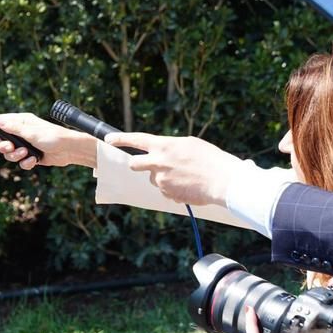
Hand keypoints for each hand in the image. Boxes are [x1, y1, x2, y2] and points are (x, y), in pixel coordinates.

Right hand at [0, 113, 96, 169]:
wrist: (70, 150)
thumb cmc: (54, 136)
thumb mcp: (32, 132)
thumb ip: (14, 128)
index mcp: (21, 122)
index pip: (0, 122)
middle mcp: (22, 132)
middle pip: (2, 141)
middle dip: (5, 147)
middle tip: (10, 148)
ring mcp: (26, 144)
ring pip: (10, 154)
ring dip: (16, 156)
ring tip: (27, 155)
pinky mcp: (31, 156)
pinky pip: (21, 162)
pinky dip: (26, 163)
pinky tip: (34, 161)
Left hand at [103, 133, 241, 206]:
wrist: (223, 181)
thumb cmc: (210, 160)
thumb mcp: (189, 145)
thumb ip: (170, 148)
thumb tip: (160, 153)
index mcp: (164, 145)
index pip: (136, 140)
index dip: (120, 139)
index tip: (109, 140)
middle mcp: (158, 162)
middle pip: (134, 164)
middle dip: (138, 164)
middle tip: (151, 165)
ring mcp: (161, 179)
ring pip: (153, 179)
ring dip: (162, 178)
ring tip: (184, 176)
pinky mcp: (166, 193)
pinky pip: (164, 191)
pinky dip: (172, 189)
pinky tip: (188, 186)